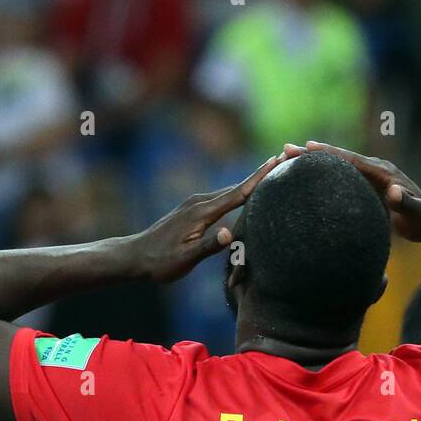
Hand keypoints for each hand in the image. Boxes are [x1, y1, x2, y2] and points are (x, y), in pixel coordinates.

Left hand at [133, 155, 283, 282]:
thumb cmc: (160, 262)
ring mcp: (195, 205)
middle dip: (261, 174)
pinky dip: (238, 193)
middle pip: (237, 187)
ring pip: (230, 191)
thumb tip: (229, 233)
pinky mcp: (193, 210)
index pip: (237, 193)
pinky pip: (222, 198)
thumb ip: (208, 246)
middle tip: (285, 158)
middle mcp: (200, 202)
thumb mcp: (185, 259)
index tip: (277, 161)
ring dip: (251, 182)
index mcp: (201, 212)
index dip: (258, 178)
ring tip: (273, 172)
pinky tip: (246, 194)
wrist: (136, 256)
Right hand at [283, 141, 420, 242]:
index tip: (306, 147)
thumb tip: (392, 192)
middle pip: (338, 158)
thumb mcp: (416, 214)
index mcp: (382, 172)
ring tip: (285, 160)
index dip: (328, 154)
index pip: (351, 160)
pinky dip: (322, 175)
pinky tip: (304, 178)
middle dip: (312, 154)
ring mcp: (369, 176)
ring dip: (313, 163)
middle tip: (285, 149)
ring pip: (337, 166)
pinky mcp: (366, 186)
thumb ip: (406, 203)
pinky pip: (341, 177)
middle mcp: (374, 169)